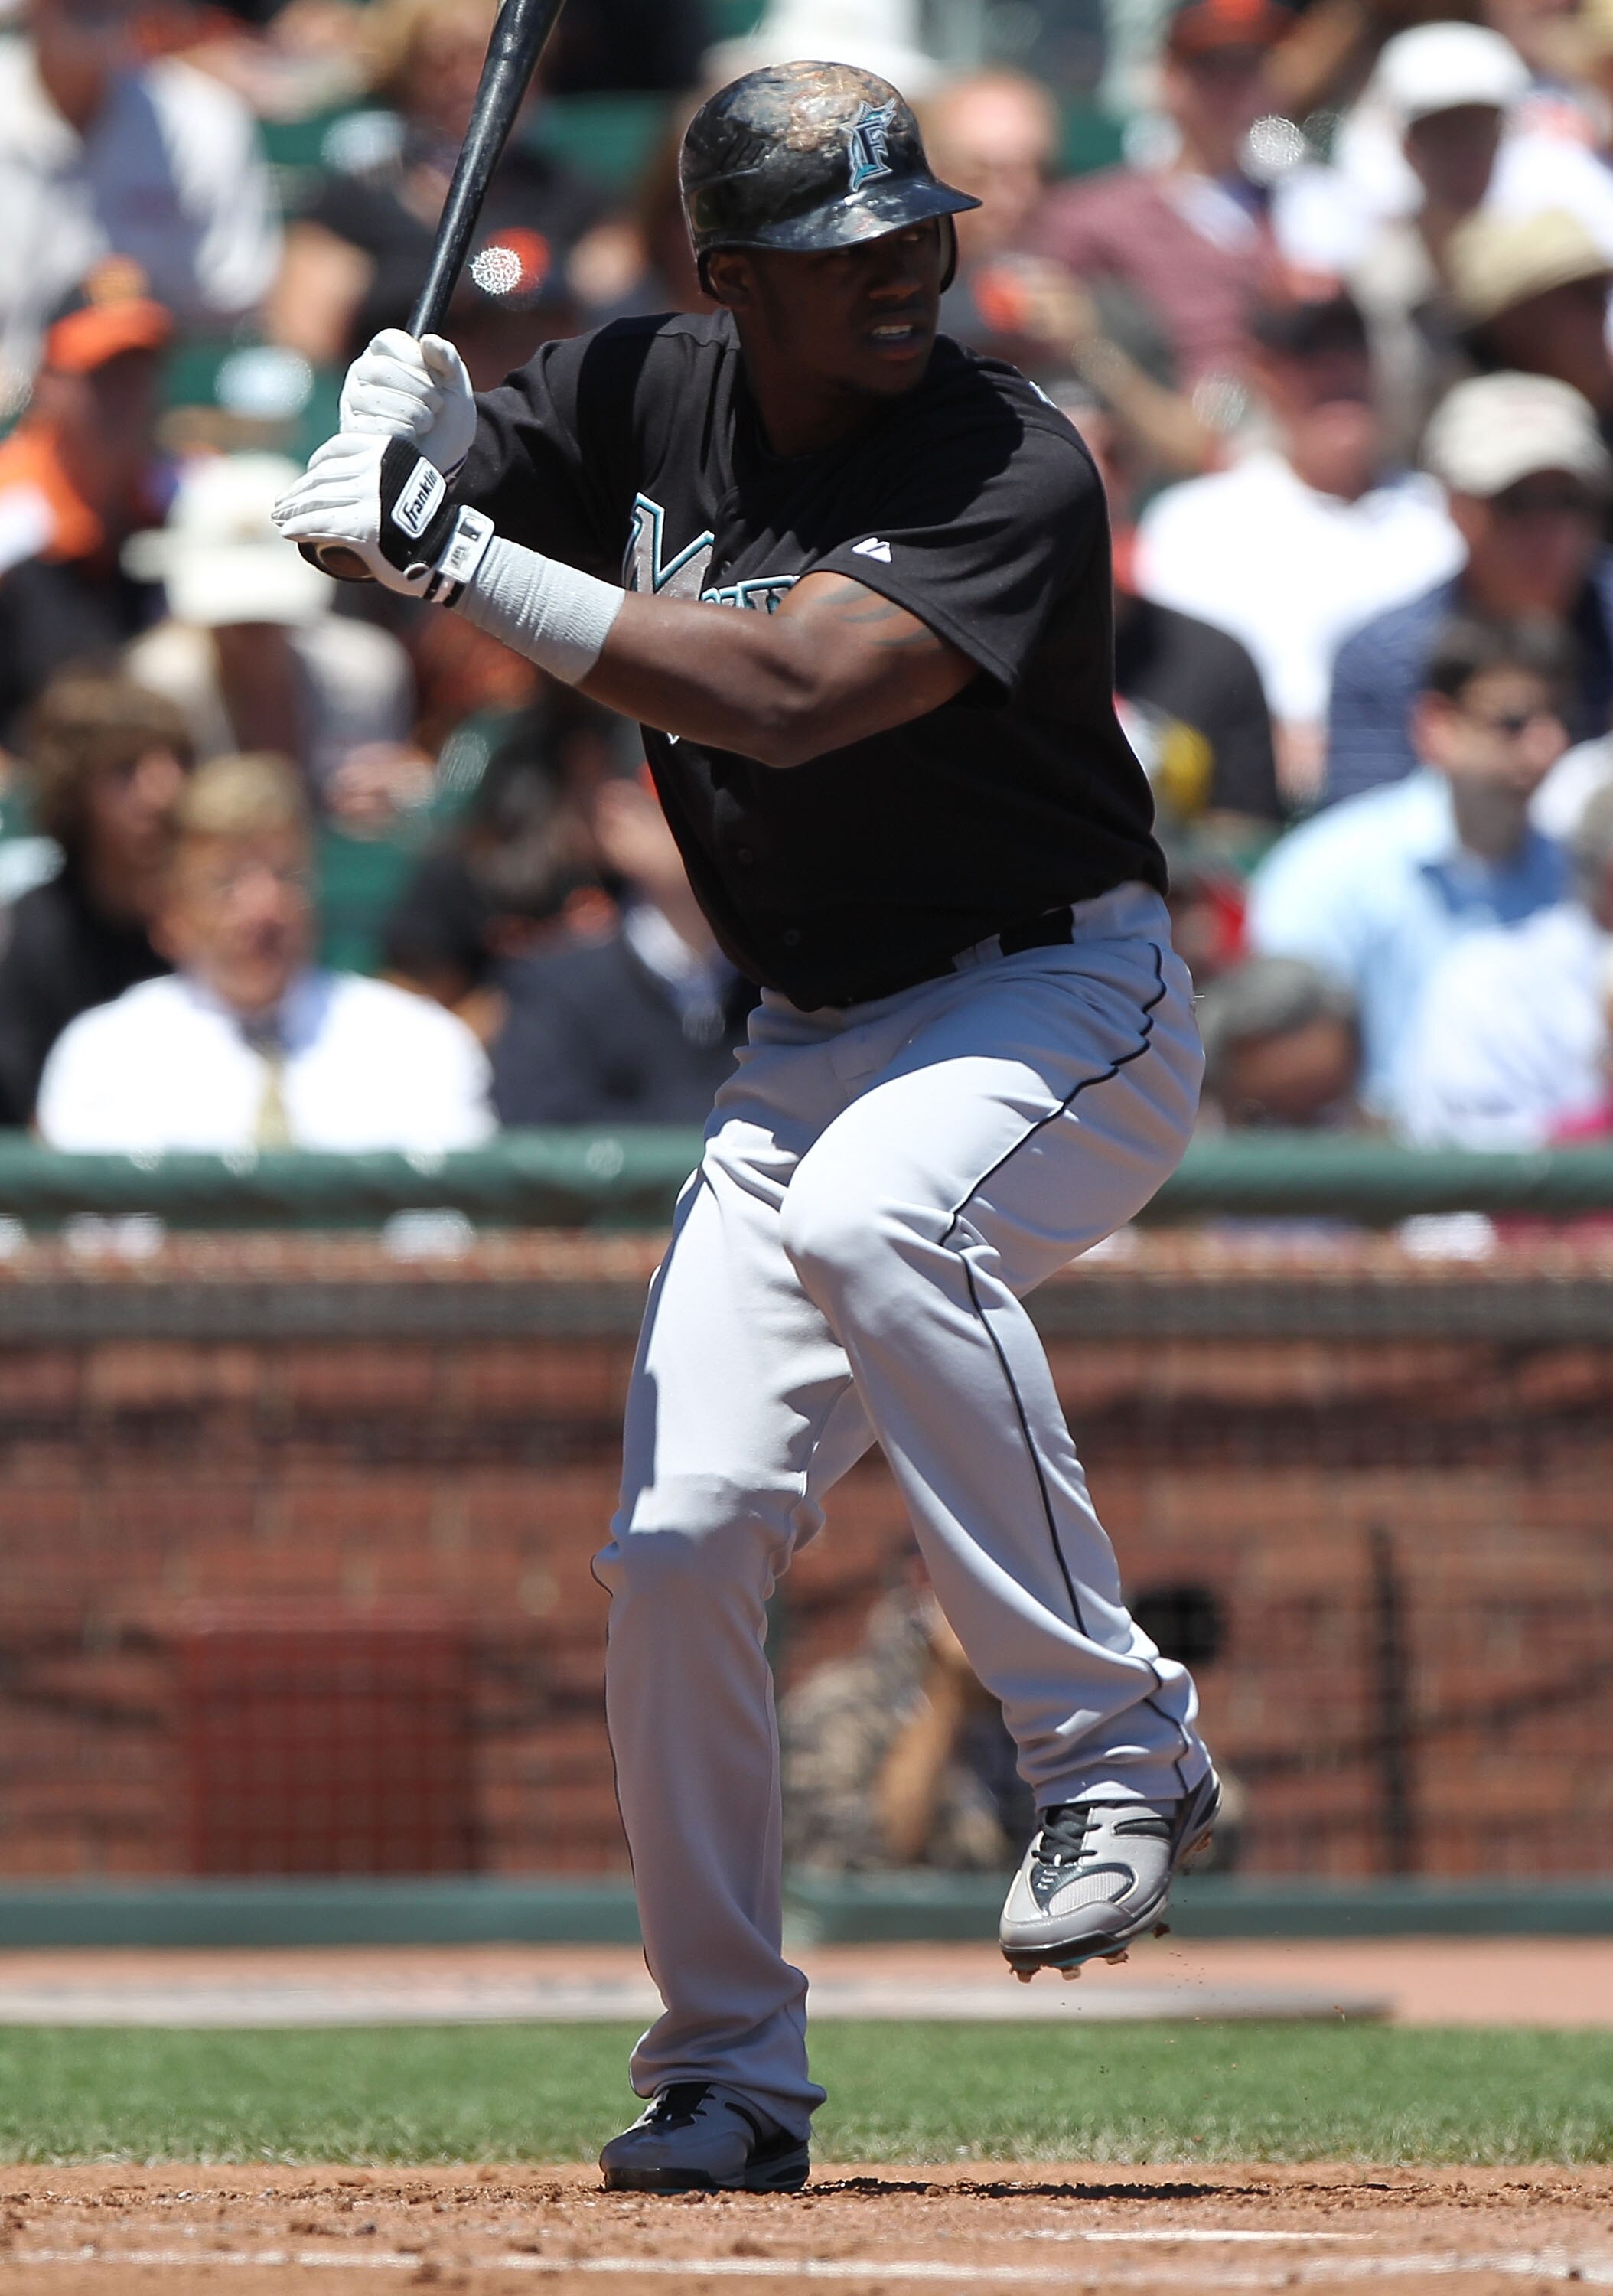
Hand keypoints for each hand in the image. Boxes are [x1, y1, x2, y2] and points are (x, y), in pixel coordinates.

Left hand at [272, 432, 491, 599]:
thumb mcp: (409, 479)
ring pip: (317, 499)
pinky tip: (287, 532)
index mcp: (387, 449)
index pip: (339, 448)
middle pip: (324, 476)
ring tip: (279, 517)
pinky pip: (320, 523)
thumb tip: (344, 478)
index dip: (317, 463)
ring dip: (293, 510)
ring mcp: (368, 496)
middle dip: (299, 491)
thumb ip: (381, 472)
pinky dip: (299, 527)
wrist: (448, 553)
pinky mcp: (362, 526)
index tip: (308, 476)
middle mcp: (376, 467)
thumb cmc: (428, 522)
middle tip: (282, 503)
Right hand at [339, 328, 476, 474]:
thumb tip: (429, 341)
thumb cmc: (446, 418)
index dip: (416, 360)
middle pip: (383, 369)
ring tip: (423, 423)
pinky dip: (406, 434)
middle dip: (421, 391)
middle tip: (434, 405)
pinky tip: (410, 438)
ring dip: (416, 414)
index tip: (434, 377)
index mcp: (385, 353)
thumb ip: (448, 358)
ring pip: (380, 399)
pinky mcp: (353, 429)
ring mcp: (354, 400)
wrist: (445, 460)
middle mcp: (363, 372)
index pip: (389, 340)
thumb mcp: (456, 385)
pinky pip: (380, 426)